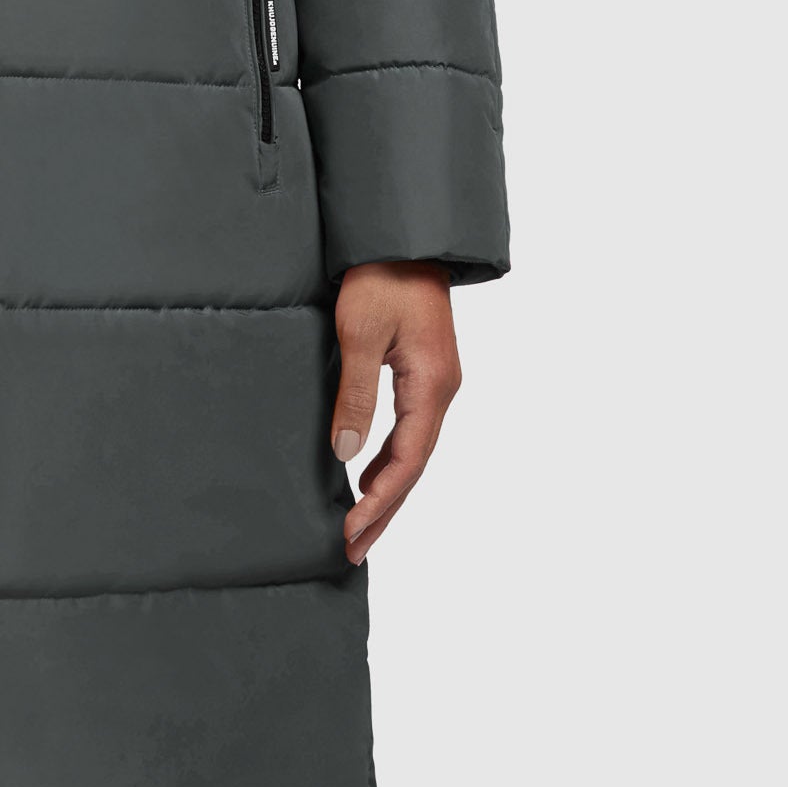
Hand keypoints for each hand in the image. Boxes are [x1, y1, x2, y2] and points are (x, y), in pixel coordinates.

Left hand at [330, 261, 460, 562]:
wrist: (404, 236)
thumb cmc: (381, 276)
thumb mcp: (360, 332)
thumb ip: (355, 394)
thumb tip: (346, 453)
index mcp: (431, 386)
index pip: (407, 462)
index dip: (379, 502)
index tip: (351, 532)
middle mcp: (441, 391)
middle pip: (414, 466)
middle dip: (384, 510)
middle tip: (353, 550)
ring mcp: (436, 382)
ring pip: (414, 451)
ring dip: (387, 489)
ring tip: (359, 525)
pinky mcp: (425, 372)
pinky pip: (410, 430)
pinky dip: (391, 459)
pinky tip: (369, 474)